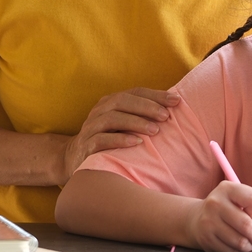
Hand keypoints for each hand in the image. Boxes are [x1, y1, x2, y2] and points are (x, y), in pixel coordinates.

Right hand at [61, 88, 179, 179]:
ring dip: (135, 122)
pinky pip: (101, 140)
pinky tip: (136, 142)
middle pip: (122, 101)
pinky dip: (119, 139)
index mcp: (110, 102)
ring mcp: (90, 128)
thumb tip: (174, 109)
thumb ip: (142, 116)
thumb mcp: (124, 125)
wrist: (75, 159)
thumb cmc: (109, 141)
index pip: (134, 92)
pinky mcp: (85, 146)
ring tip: (155, 130)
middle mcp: (99, 111)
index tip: (176, 101)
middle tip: (166, 116)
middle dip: (146, 107)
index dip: (155, 95)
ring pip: (112, 118)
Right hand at [185, 181, 251, 251]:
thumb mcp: (247, 199)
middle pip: (247, 225)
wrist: (198, 218)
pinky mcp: (206, 238)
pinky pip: (231, 251)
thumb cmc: (230, 208)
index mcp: (228, 188)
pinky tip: (234, 243)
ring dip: (249, 245)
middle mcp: (215, 202)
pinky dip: (237, 250)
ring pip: (240, 242)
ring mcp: (208, 221)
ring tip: (247, 240)